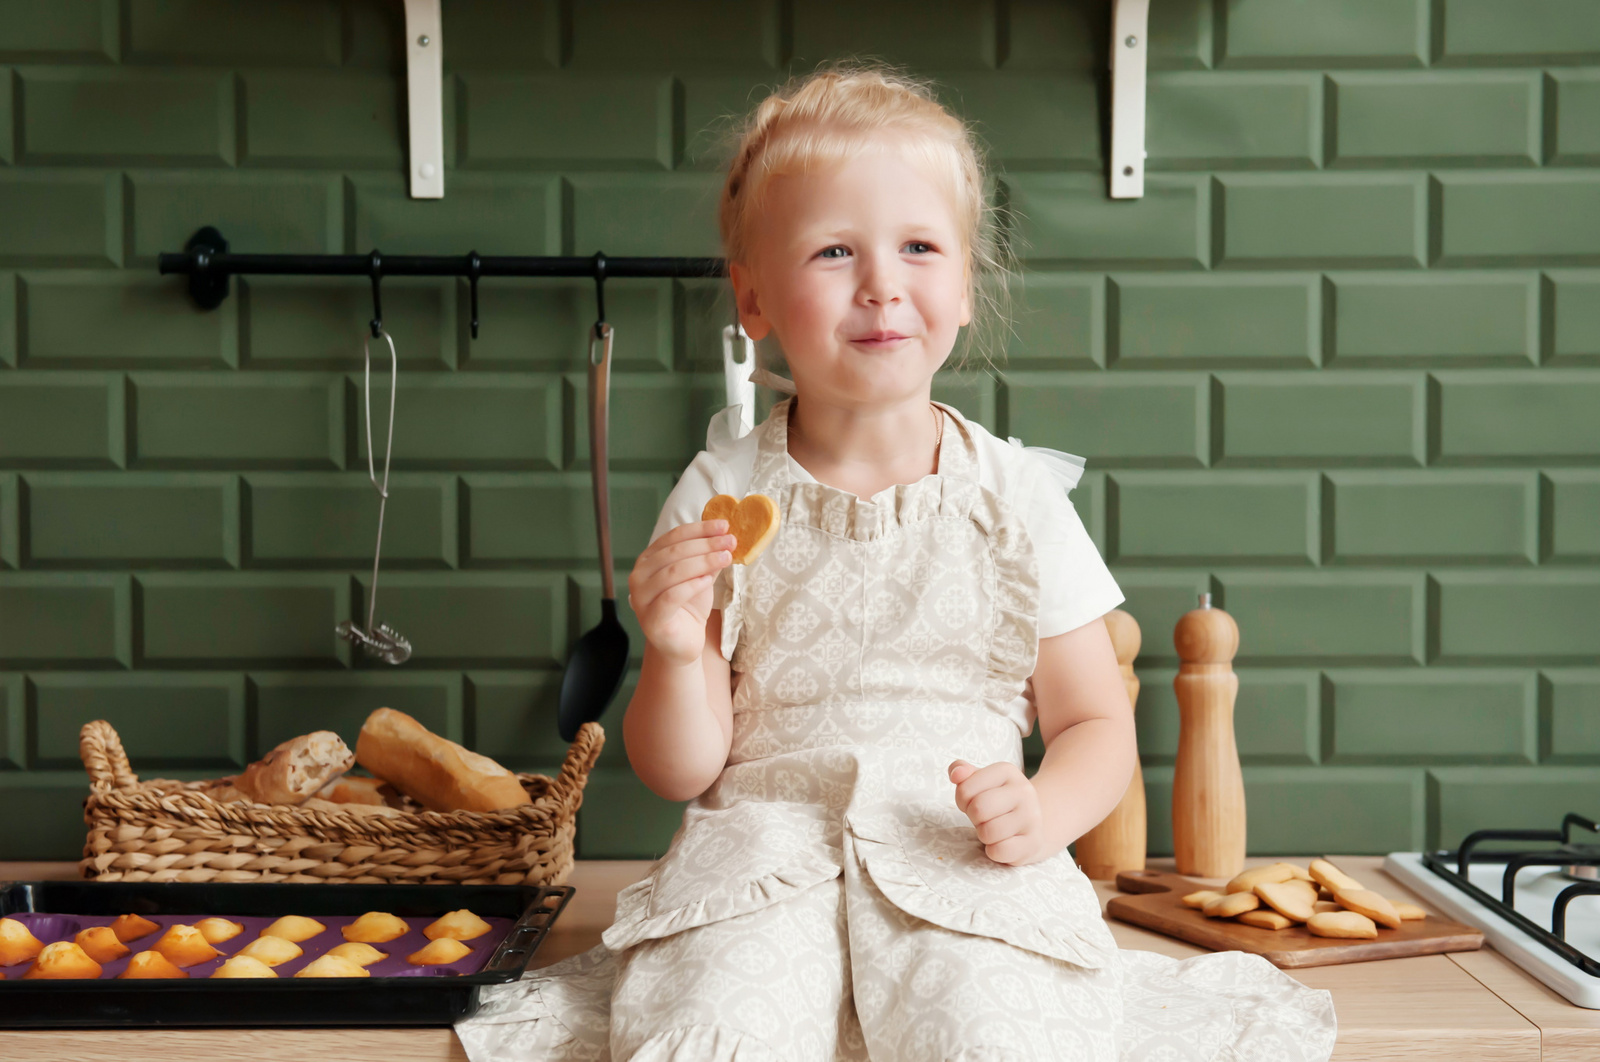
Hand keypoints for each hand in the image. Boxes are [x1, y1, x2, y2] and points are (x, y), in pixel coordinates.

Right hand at [627, 519, 734, 666]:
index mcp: (649, 560)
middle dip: (705, 544)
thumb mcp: (700, 576)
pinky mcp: (652, 619)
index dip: (700, 529)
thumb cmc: (689, 607)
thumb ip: (707, 558)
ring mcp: (642, 598)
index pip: (673, 537)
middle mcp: (640, 576)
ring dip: (702, 562)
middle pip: (673, 552)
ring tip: (726, 557)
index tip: (724, 526)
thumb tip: (724, 537)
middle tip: (730, 541)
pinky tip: (708, 580)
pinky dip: (691, 586)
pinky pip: (671, 597)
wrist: (682, 644)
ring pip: (672, 572)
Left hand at [948, 759, 1052, 865]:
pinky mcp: (1034, 842)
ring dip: (984, 835)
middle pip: (978, 809)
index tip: (972, 801)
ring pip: (989, 832)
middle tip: (983, 817)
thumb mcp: (979, 781)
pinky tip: (1001, 843)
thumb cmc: (997, 801)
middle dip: (974, 818)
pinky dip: (993, 851)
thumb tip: (956, 774)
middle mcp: (1024, 791)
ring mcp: (1032, 817)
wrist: (1032, 823)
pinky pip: (1000, 851)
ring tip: (993, 829)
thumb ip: (961, 771)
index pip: (965, 789)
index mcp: (1007, 771)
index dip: (962, 800)